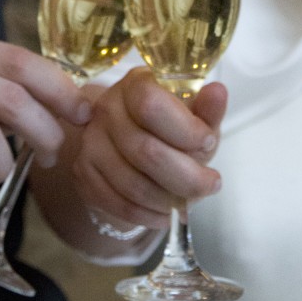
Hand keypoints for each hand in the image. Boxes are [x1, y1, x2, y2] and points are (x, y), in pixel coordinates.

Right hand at [73, 67, 227, 230]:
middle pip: (145, 151)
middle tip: (210, 185)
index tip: (208, 144)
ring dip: (169, 201)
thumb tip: (218, 92)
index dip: (185, 130)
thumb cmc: (170, 128)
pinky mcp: (83, 174)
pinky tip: (166, 214)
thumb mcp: (193, 117)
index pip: (151, 105)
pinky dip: (149, 215)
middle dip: (187, 177)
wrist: (128, 144)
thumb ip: (207, 109)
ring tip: (189, 202)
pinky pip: (119, 204)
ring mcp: (90, 143)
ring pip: (133, 184)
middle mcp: (105, 109)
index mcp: (134, 84)